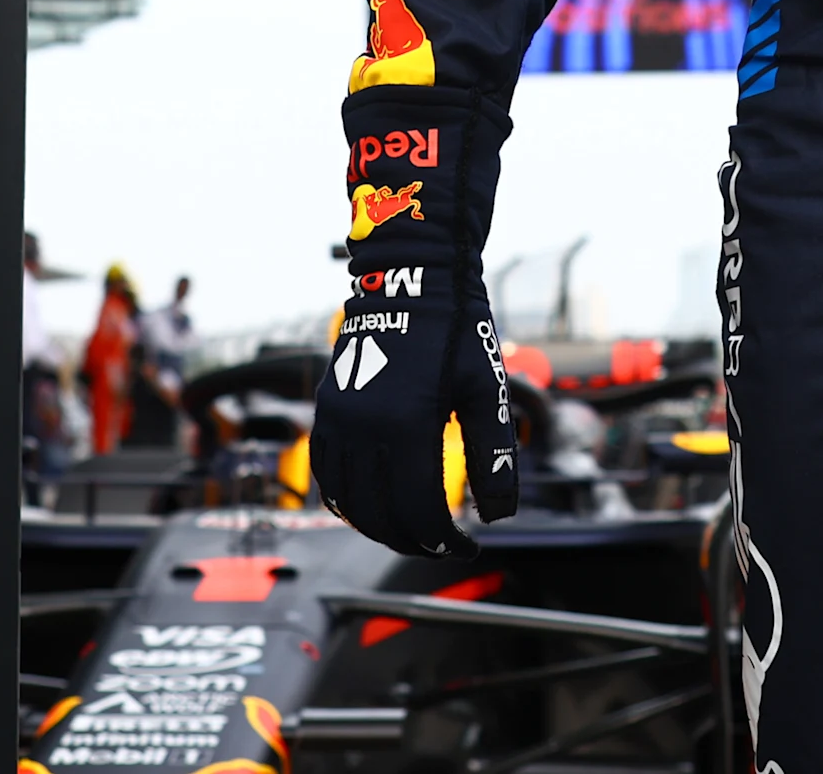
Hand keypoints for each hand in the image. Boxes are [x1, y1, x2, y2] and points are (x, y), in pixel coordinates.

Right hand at [309, 86, 516, 554]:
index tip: (465, 544)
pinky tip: (369, 503)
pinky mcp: (327, 407)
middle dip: (411, 541)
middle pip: (380, 514)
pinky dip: (345, 498)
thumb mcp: (485, 392)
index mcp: (406, 426)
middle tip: (440, 544)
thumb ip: (493, 457)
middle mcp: (363, 428)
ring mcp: (338, 418)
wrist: (411, 278)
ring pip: (346, 500)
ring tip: (408, 531)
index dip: (443, 540)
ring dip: (376, 525)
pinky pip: (325, 470)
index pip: (419, 511)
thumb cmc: (456, 330)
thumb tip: (496, 516)